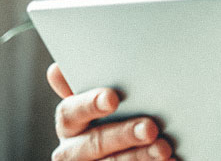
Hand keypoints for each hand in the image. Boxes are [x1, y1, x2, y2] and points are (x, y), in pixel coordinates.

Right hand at [46, 63, 174, 160]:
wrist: (129, 147)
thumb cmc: (116, 119)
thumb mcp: (101, 103)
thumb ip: (84, 86)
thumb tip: (57, 69)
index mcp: (69, 124)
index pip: (70, 112)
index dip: (89, 104)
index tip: (113, 97)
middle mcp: (72, 151)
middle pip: (94, 143)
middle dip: (123, 134)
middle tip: (150, 127)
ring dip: (139, 157)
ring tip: (163, 148)